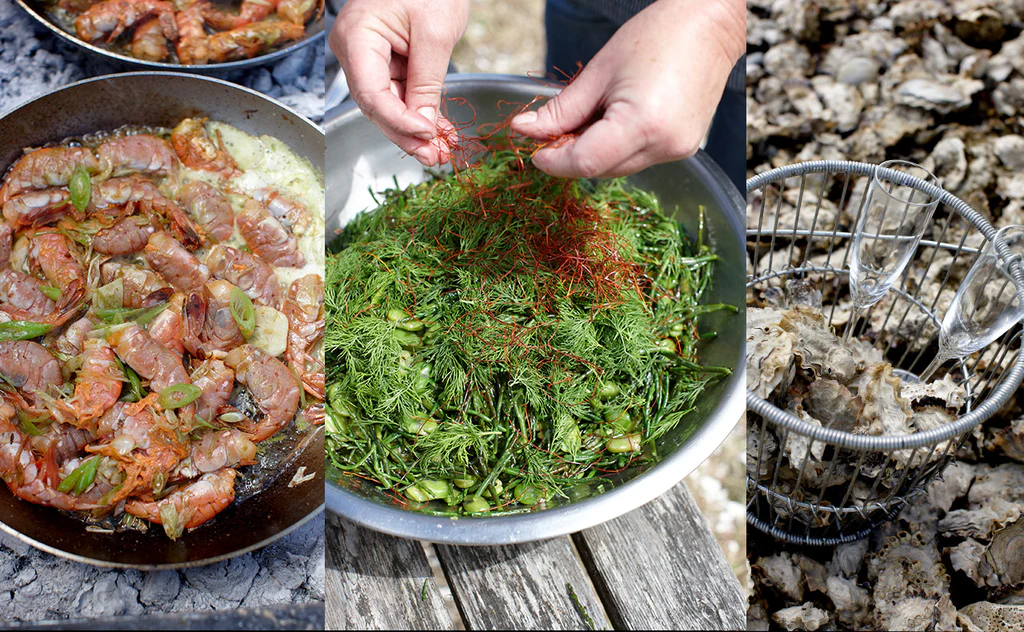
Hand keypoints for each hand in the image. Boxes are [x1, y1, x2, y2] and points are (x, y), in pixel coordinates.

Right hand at [330, 0, 469, 165]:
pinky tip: (436, 132)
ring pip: (387, 105)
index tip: (427, 136)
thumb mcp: (435, 33)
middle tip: (434, 156)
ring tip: (439, 152)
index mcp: (357, 38)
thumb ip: (427, 82)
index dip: (399, 122)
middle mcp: (355, 50)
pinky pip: (398, 94)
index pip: (372, 94)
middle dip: (407, 134)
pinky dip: (418, 112)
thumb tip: (424, 126)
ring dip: (414, 130)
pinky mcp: (384, 61)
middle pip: (376, 106)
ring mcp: (367, 57)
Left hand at [511, 0, 743, 177]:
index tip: (535, 152)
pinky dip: (616, 148)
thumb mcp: (598, 73)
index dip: (554, 162)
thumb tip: (525, 131)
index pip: (585, 163)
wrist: (708, 26)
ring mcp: (677, 150)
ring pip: (618, 167)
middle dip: (570, 156)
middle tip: (553, 131)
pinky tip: (611, 121)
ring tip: (587, 118)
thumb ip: (561, 110)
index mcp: (642, 124)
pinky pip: (638, 158)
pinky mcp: (683, 148)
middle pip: (601, 170)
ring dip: (593, 153)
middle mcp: (664, 145)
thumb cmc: (656, 37)